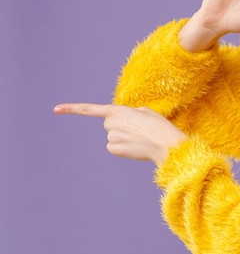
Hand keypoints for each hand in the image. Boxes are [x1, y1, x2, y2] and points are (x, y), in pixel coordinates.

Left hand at [54, 103, 186, 163]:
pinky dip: (123, 147)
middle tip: (138, 128)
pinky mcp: (114, 149)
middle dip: (120, 125)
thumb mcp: (145, 111)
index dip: (72, 108)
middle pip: (109, 124)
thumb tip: (123, 123)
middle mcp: (110, 124)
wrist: (165, 144)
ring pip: (113, 136)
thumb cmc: (159, 126)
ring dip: (124, 137)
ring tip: (140, 137)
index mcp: (118, 110)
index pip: (90, 109)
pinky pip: (114, 147)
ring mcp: (111, 137)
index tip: (56, 109)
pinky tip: (136, 146)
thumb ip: (130, 113)